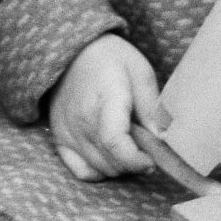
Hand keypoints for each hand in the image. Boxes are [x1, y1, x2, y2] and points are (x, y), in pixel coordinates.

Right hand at [48, 34, 164, 181]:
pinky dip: (98, 171)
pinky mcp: (58, 137)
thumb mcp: (140, 71)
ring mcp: (67, 130)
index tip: (152, 159)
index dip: (137, 160)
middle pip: (111, 161)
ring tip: (128, 147)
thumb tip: (161, 140)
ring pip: (100, 169)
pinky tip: (108, 156)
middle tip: (144, 149)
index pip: (115, 143)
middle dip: (134, 164)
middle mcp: (82, 118)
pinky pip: (80, 170)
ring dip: (119, 166)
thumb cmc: (111, 58)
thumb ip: (151, 107)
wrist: (73, 49)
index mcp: (105, 98)